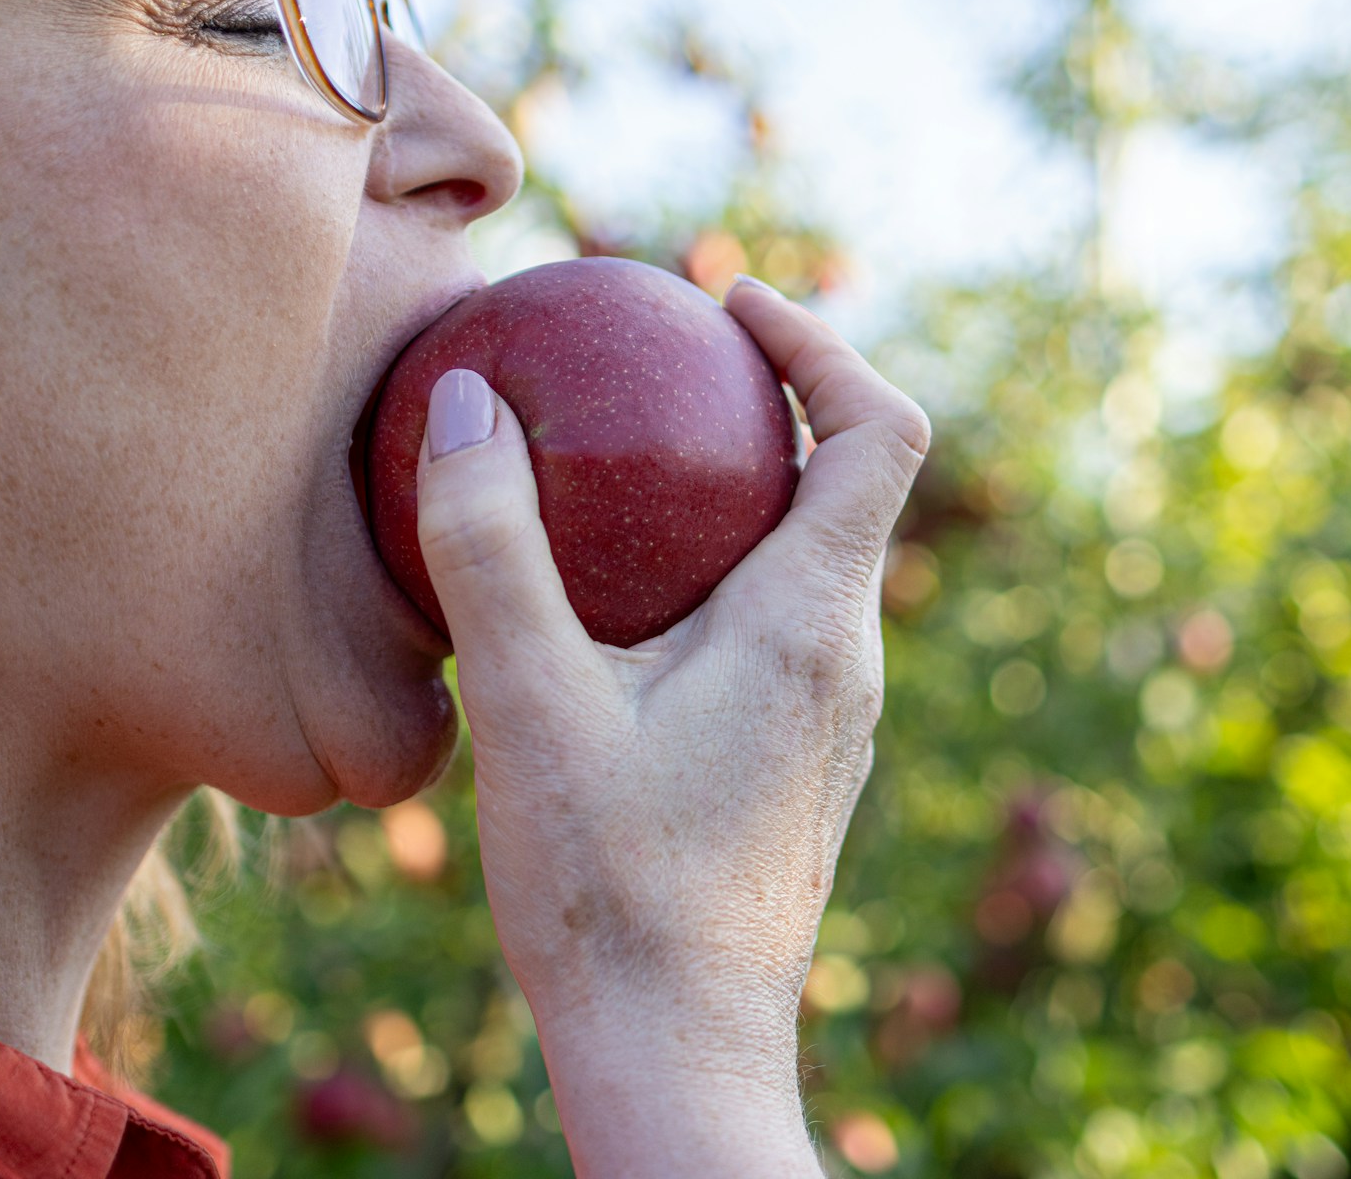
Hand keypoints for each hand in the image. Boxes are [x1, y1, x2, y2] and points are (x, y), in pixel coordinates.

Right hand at [412, 279, 927, 1176]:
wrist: (676, 1047)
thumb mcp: (528, 705)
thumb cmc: (609, 888)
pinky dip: (727, 570)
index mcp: (811, 622)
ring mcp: (834, 715)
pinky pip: (786, 624)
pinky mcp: (803, 758)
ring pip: (816, 557)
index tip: (732, 302)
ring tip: (635, 470)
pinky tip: (627, 606)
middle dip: (774, 401)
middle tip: (666, 366)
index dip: (822, 342)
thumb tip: (472, 404)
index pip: (879, 429)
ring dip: (746, 490)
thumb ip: (492, 547)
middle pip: (852, 483)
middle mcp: (848, 659)